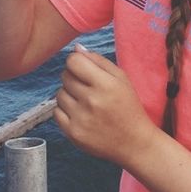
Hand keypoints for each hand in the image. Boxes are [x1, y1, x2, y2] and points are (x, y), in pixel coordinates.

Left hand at [55, 46, 160, 170]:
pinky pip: (56, 112)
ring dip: (69, 94)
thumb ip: (98, 60)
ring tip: (85, 102)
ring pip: (59, 94)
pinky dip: (65, 111)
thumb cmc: (128, 107)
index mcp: (106, 84)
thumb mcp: (122, 79)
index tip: (83, 69)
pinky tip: (80, 114)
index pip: (73, 61)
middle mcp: (92, 101)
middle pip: (65, 76)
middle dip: (73, 78)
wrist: (134, 142)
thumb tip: (76, 49)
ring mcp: (81, 119)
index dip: (76, 62)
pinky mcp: (73, 133)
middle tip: (87, 87)